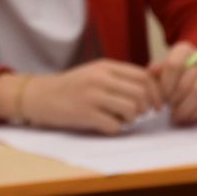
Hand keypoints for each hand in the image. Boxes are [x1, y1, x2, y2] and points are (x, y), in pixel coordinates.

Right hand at [23, 59, 163, 134]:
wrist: (40, 95)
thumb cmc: (72, 86)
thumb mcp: (96, 73)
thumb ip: (121, 77)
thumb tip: (155, 81)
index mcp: (105, 67)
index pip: (143, 77)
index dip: (156, 92)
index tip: (155, 104)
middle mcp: (99, 78)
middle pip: (141, 93)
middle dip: (146, 108)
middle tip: (138, 114)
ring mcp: (92, 96)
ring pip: (131, 109)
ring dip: (131, 119)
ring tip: (121, 119)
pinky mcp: (85, 114)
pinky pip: (115, 125)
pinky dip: (115, 129)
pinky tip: (106, 124)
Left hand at [150, 41, 196, 124]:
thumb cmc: (176, 72)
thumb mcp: (163, 68)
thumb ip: (156, 70)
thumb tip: (152, 70)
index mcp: (184, 50)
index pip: (173, 65)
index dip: (166, 85)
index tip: (161, 97)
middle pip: (187, 81)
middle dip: (175, 99)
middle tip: (168, 109)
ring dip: (186, 108)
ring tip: (176, 116)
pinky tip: (189, 118)